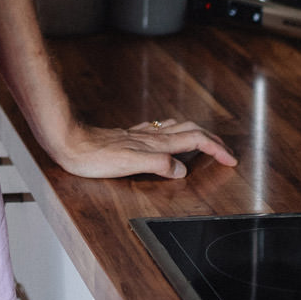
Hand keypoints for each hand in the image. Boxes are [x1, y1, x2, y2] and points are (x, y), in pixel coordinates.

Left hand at [51, 118, 236, 179]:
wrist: (69, 142)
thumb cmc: (94, 156)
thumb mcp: (128, 164)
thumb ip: (158, 164)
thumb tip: (182, 171)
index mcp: (156, 143)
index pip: (195, 141)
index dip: (215, 149)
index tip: (231, 159)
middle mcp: (151, 136)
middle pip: (191, 131)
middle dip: (212, 140)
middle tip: (226, 152)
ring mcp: (141, 135)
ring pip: (177, 129)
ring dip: (197, 134)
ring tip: (207, 141)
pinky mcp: (129, 137)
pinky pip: (160, 130)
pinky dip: (174, 133)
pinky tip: (168, 135)